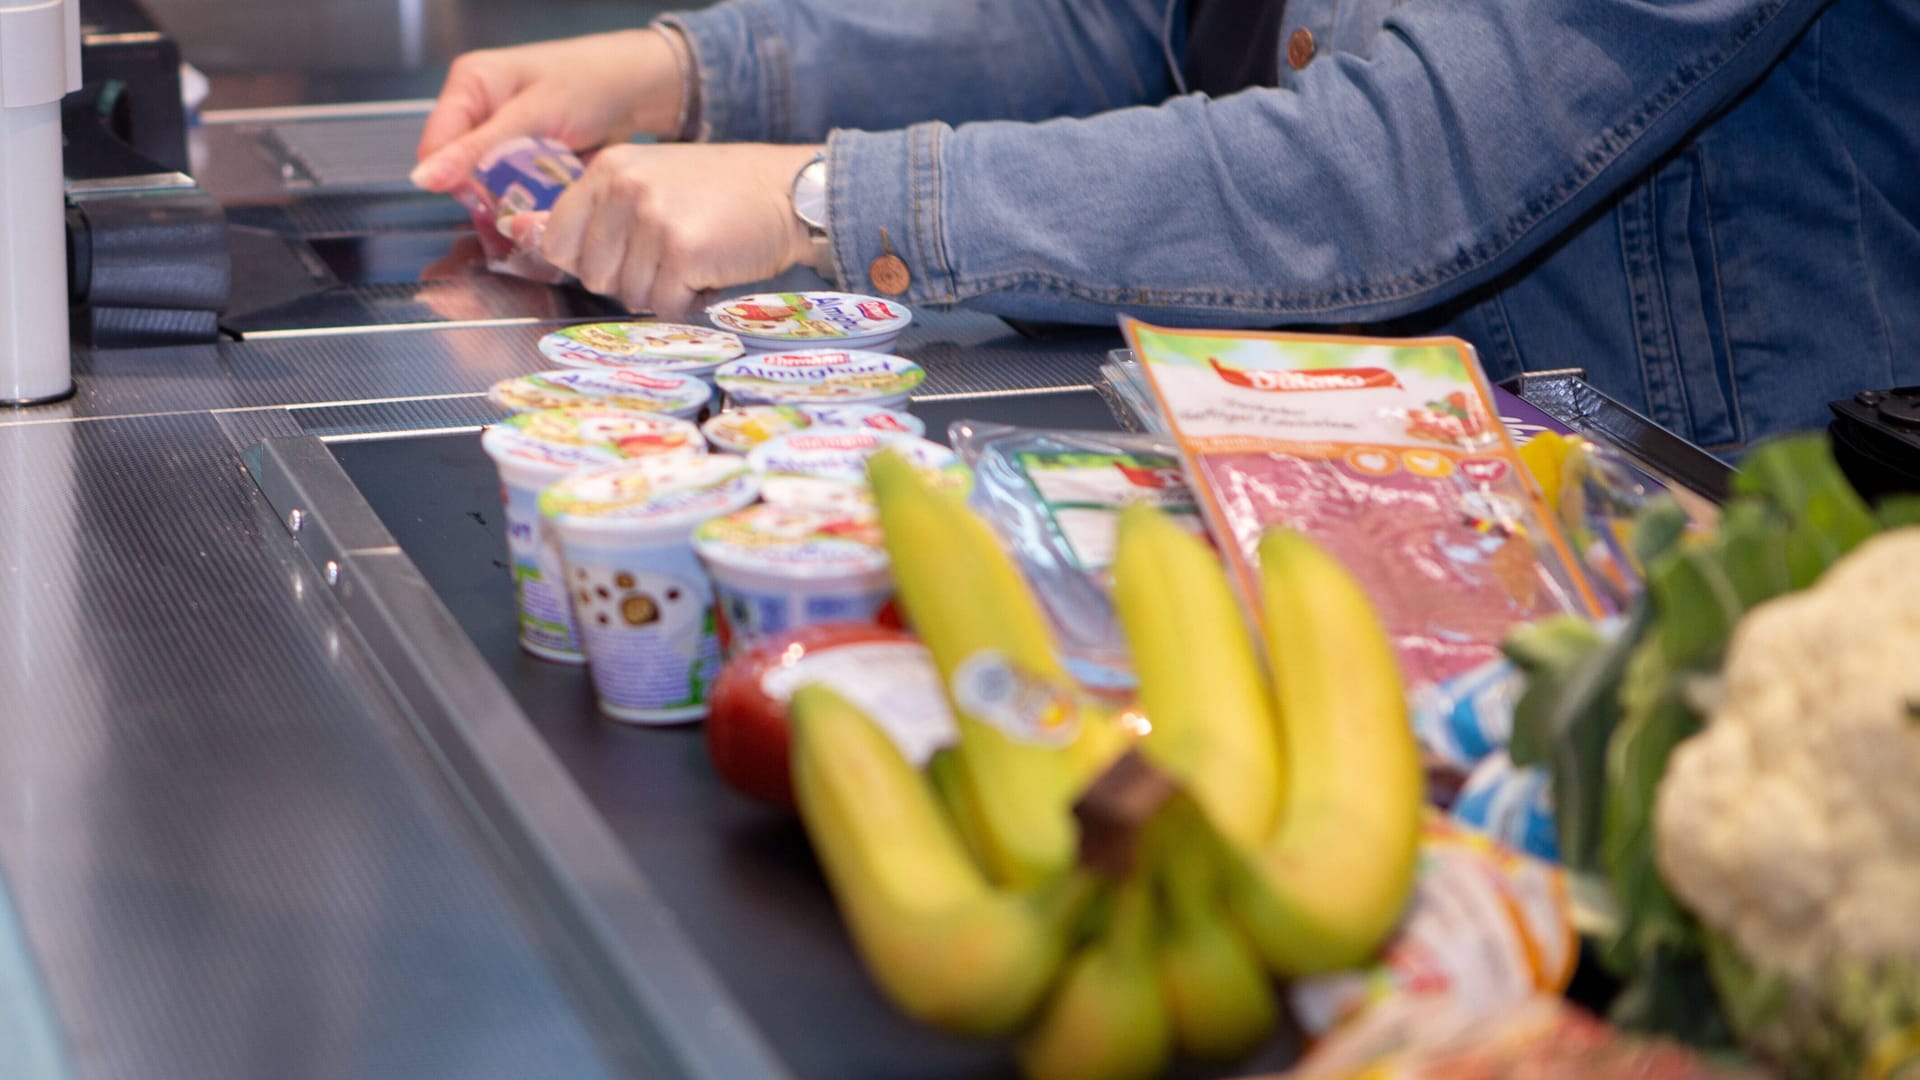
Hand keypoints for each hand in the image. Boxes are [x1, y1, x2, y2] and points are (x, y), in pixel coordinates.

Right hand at [412, 30, 684, 192]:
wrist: (639, 87)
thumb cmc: (590, 82)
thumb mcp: (532, 115)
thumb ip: (479, 150)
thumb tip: (423, 180)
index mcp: (469, 86)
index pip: (435, 148)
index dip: (456, 181)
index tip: (489, 202)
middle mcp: (479, 111)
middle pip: (460, 172)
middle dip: (488, 197)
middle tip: (522, 212)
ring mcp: (503, 136)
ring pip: (488, 187)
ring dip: (511, 204)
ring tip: (541, 210)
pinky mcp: (525, 157)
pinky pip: (515, 189)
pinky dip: (530, 201)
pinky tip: (548, 208)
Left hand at [534, 142, 823, 318]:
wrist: (788, 192)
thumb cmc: (721, 194)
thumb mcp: (650, 182)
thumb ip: (599, 212)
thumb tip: (521, 238)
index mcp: (607, 170)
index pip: (557, 242)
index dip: (589, 263)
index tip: (625, 257)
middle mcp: (622, 189)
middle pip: (593, 276)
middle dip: (631, 280)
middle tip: (670, 257)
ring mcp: (650, 219)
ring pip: (629, 296)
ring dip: (663, 293)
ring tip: (694, 262)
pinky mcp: (682, 250)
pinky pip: (666, 306)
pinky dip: (691, 303)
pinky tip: (711, 274)